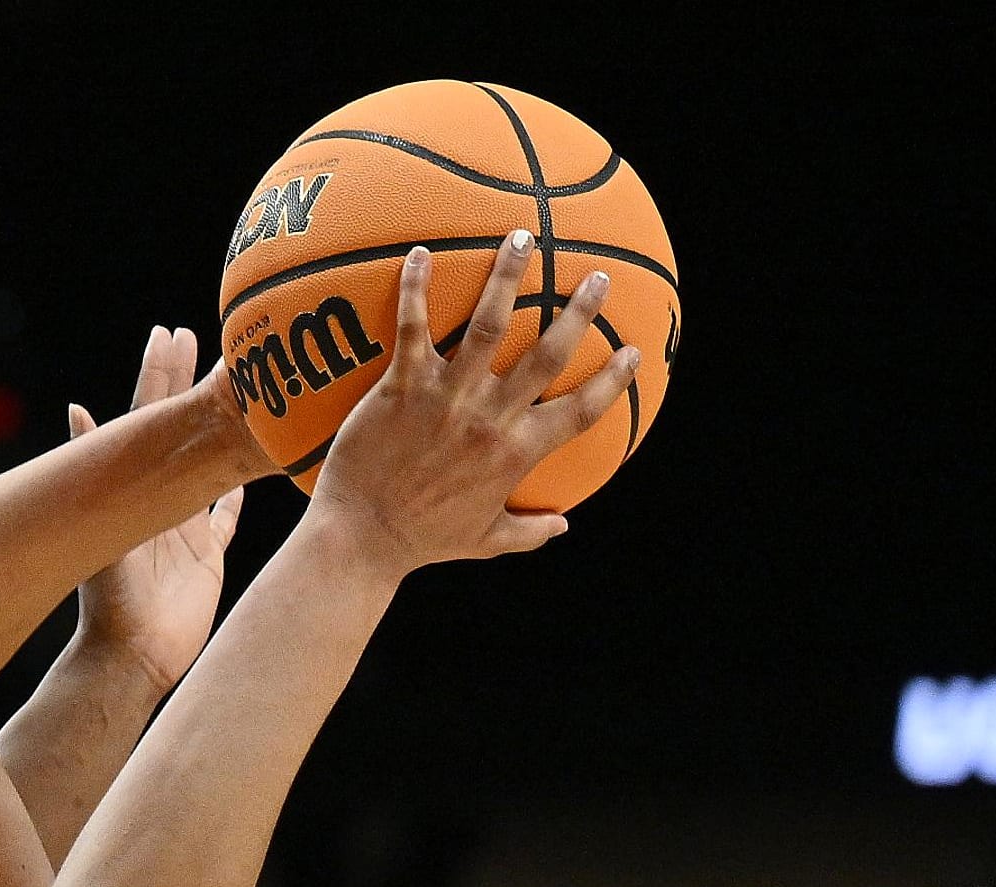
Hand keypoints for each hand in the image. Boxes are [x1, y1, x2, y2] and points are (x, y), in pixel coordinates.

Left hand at [69, 327, 240, 689]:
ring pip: (212, 467)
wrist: (129, 657)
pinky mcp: (206, 558)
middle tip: (214, 339)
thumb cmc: (111, 603)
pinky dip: (238, 496)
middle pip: (183, 430)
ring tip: (244, 392)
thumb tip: (76, 409)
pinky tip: (256, 472)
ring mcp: (185, 528)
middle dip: (195, 384)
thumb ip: (93, 475)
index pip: (150, 417)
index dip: (161, 374)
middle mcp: (161, 500)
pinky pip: (227, 520)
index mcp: (137, 488)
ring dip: (225, 431)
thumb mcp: (103, 531)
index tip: (172, 331)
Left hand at [303, 231, 642, 575]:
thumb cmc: (422, 541)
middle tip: (597, 277)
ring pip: (487, 325)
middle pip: (546, 354)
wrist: (361, 538)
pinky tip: (422, 252)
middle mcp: (490, 418)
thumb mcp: (485, 541)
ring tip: (522, 236)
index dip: (612, 381)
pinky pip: (413, 329)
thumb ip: (529, 531)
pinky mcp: (402, 388)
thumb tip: (563, 526)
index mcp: (517, 453)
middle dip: (578, 312)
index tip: (633, 352)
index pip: (581, 411)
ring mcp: (447, 398)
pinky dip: (416, 288)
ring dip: (507, 277)